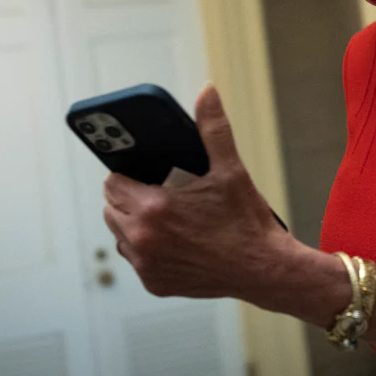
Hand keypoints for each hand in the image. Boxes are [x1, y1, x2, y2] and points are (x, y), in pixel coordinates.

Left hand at [102, 85, 291, 298]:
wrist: (264, 269)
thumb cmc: (247, 221)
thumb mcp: (230, 170)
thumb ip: (213, 128)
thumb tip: (207, 91)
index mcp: (154, 208)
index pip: (111, 184)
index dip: (126, 176)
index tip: (145, 175)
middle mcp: (143, 240)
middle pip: (110, 209)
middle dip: (129, 198)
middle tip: (158, 192)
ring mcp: (147, 265)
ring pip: (120, 236)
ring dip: (134, 224)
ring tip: (166, 215)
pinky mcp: (155, 283)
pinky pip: (136, 260)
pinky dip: (148, 249)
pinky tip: (173, 240)